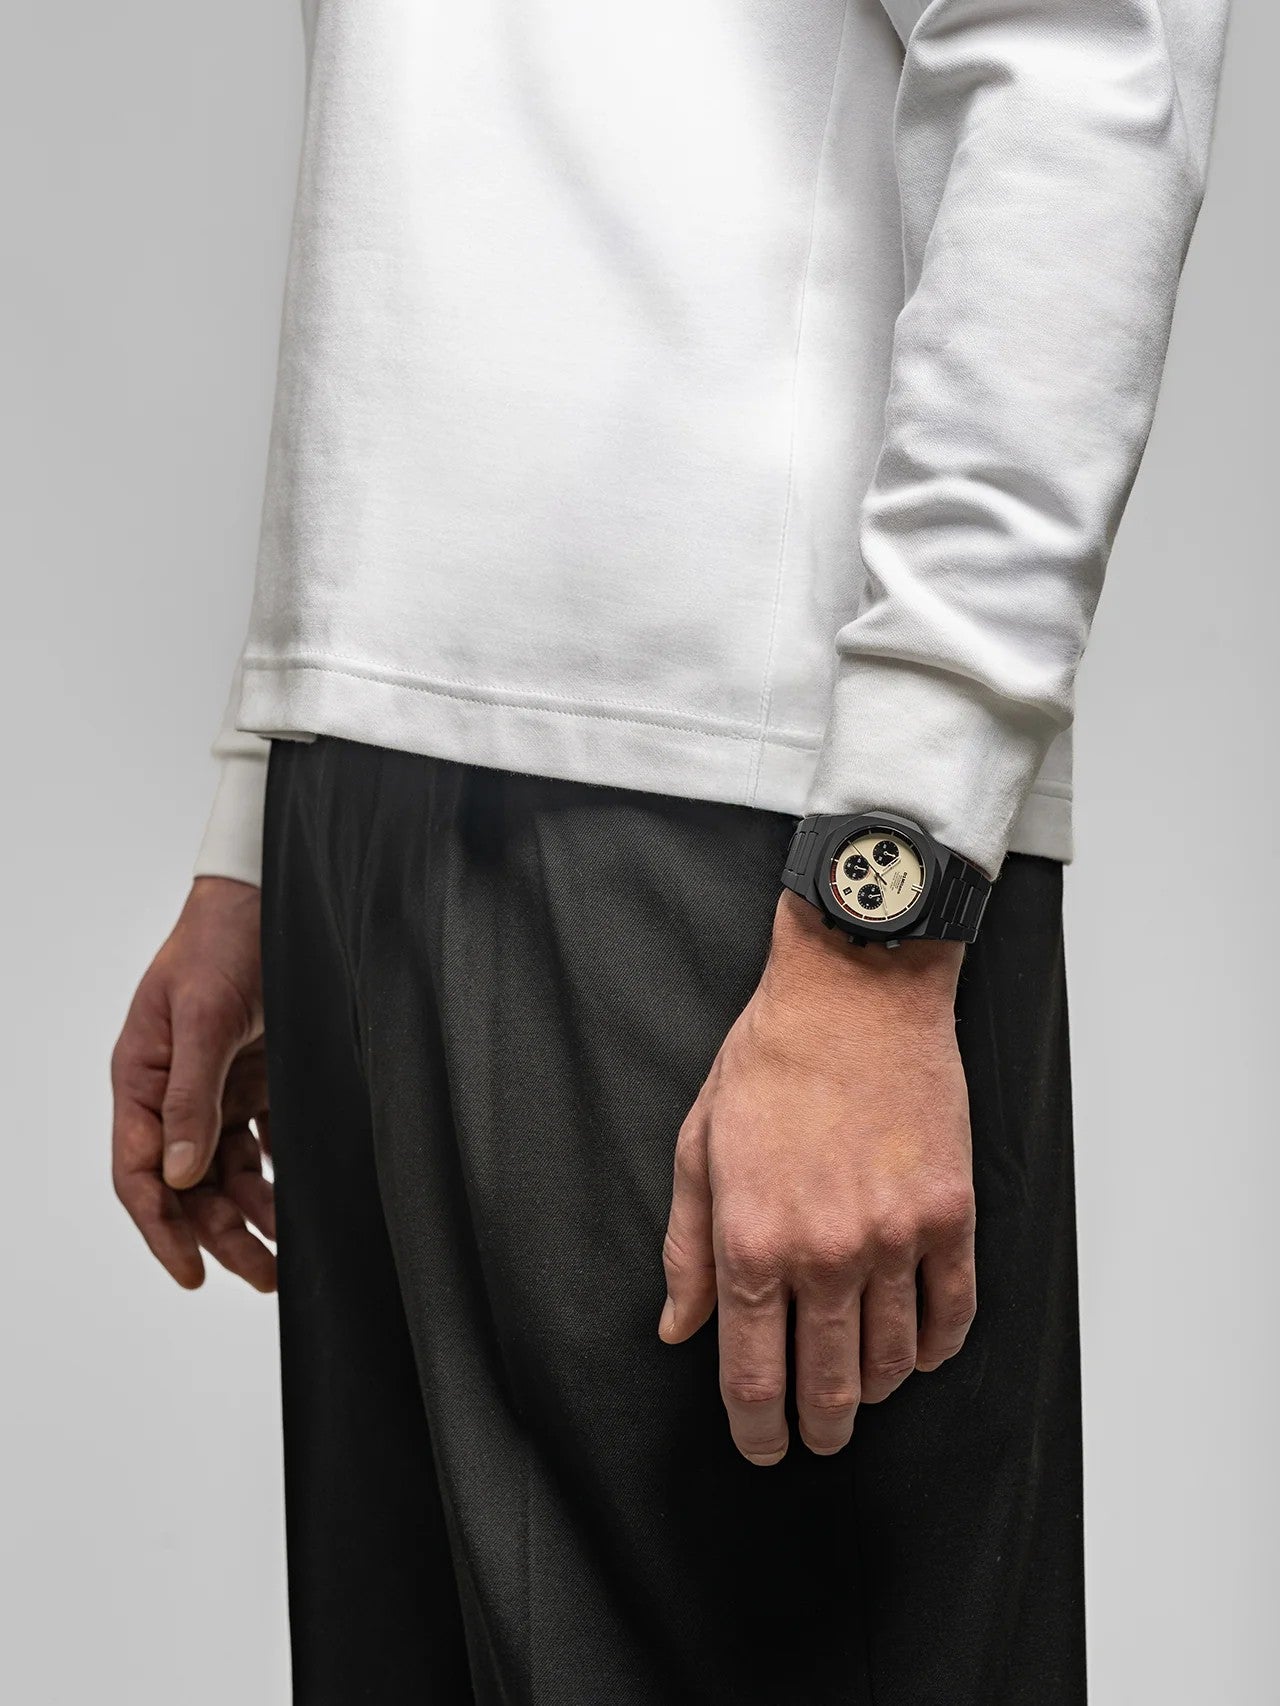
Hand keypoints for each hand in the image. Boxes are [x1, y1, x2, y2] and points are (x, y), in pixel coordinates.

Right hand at [111, 876, 274, 1291]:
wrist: (269, 898)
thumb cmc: (220, 944)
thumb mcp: (201, 1017)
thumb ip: (190, 1097)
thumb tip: (177, 1174)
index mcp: (141, 1080)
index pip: (138, 1173)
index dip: (163, 1229)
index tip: (193, 1274)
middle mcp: (174, 1094)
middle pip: (187, 1185)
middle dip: (220, 1235)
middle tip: (262, 1276)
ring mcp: (217, 1089)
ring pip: (228, 1172)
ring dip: (254, 1213)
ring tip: (288, 1251)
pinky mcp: (257, 1080)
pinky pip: (262, 1143)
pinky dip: (278, 1175)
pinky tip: (300, 1200)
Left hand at [660, 892, 975, 1463]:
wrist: (856, 994)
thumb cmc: (771, 1061)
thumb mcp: (700, 1148)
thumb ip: (686, 1249)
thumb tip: (678, 1327)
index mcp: (752, 1240)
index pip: (752, 1374)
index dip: (756, 1429)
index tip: (762, 1446)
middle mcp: (825, 1252)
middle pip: (828, 1384)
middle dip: (819, 1427)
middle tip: (817, 1438)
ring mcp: (895, 1237)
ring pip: (892, 1359)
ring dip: (874, 1390)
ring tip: (861, 1389)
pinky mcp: (949, 1214)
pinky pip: (952, 1312)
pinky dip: (934, 1348)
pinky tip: (917, 1353)